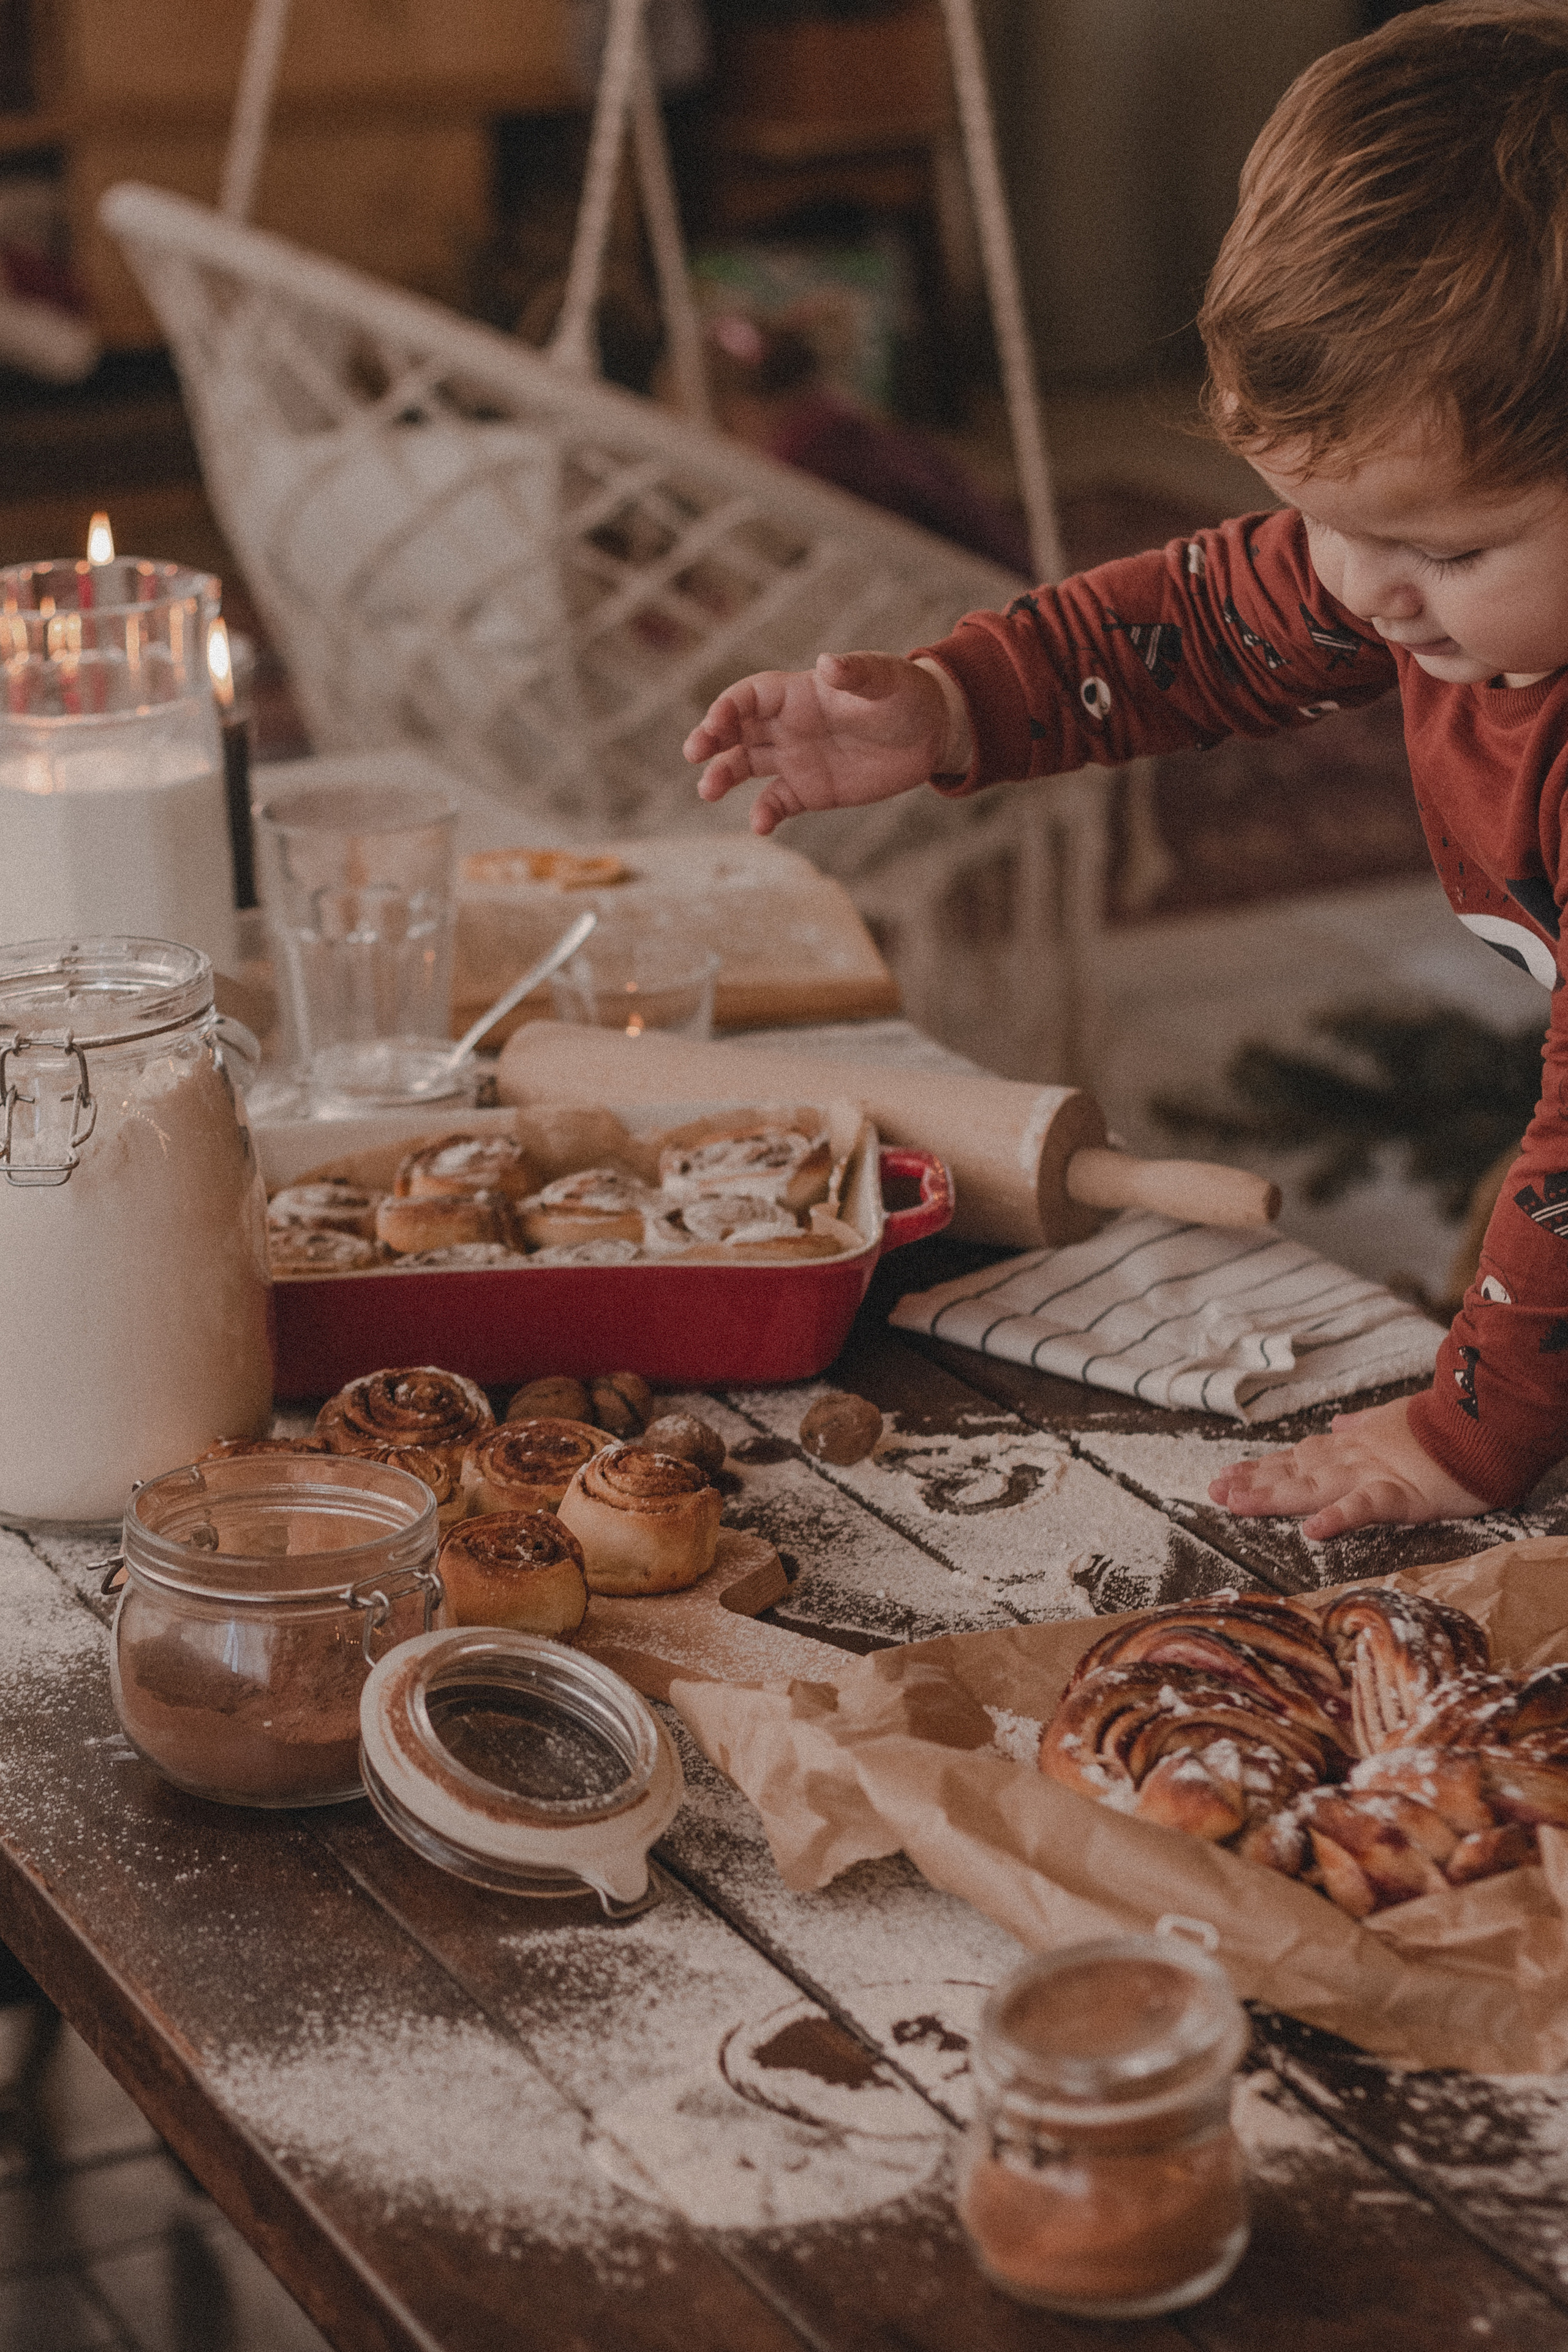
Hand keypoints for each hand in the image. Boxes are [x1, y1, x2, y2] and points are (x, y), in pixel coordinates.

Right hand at [683, 651, 949, 836]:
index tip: (716, 723)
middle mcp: (787, 725)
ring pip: (745, 766)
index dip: (728, 707)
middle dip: (711, 739)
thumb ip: (855, 673)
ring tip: (707, 791)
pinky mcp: (809, 791)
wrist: (931, 734)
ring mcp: (795, 759)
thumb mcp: (885, 679)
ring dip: (723, 776)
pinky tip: (760, 826)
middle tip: (694, 754)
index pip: (750, 696)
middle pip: (736, 730)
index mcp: (797, 693)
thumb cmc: (906, 694)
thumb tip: (827, 663)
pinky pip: (777, 803)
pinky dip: (764, 814)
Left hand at [1206, 1396, 1485, 1540]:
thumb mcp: (1394, 1421)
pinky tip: (1313, 1530)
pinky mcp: (1401, 1494)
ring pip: (1313, 1486)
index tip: (1226, 1475)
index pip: (1296, 1458)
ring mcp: (1373, 1475)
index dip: (1260, 1467)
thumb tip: (1336, 1424)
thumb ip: (1362, 1425)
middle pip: (1292, 1473)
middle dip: (1251, 1482)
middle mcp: (1352, 1460)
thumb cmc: (1443, 1430)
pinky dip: (1339, 1517)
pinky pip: (1366, 1506)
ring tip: (1235, 1503)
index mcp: (1351, 1448)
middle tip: (1212, 1491)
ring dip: (1272, 1495)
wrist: (1484, 1427)